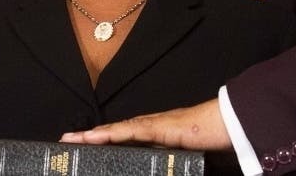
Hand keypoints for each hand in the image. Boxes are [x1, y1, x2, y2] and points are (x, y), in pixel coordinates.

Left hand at [60, 99, 230, 150]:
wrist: (230, 125)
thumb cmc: (212, 143)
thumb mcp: (184, 161)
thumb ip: (170, 166)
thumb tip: (163, 173)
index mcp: (156, 139)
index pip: (123, 142)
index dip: (102, 144)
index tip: (82, 149)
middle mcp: (151, 129)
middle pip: (114, 135)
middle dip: (89, 139)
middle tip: (64, 143)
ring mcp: (154, 126)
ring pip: (116, 131)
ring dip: (92, 136)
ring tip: (70, 139)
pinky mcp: (160, 127)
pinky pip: (130, 131)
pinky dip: (111, 134)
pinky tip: (94, 136)